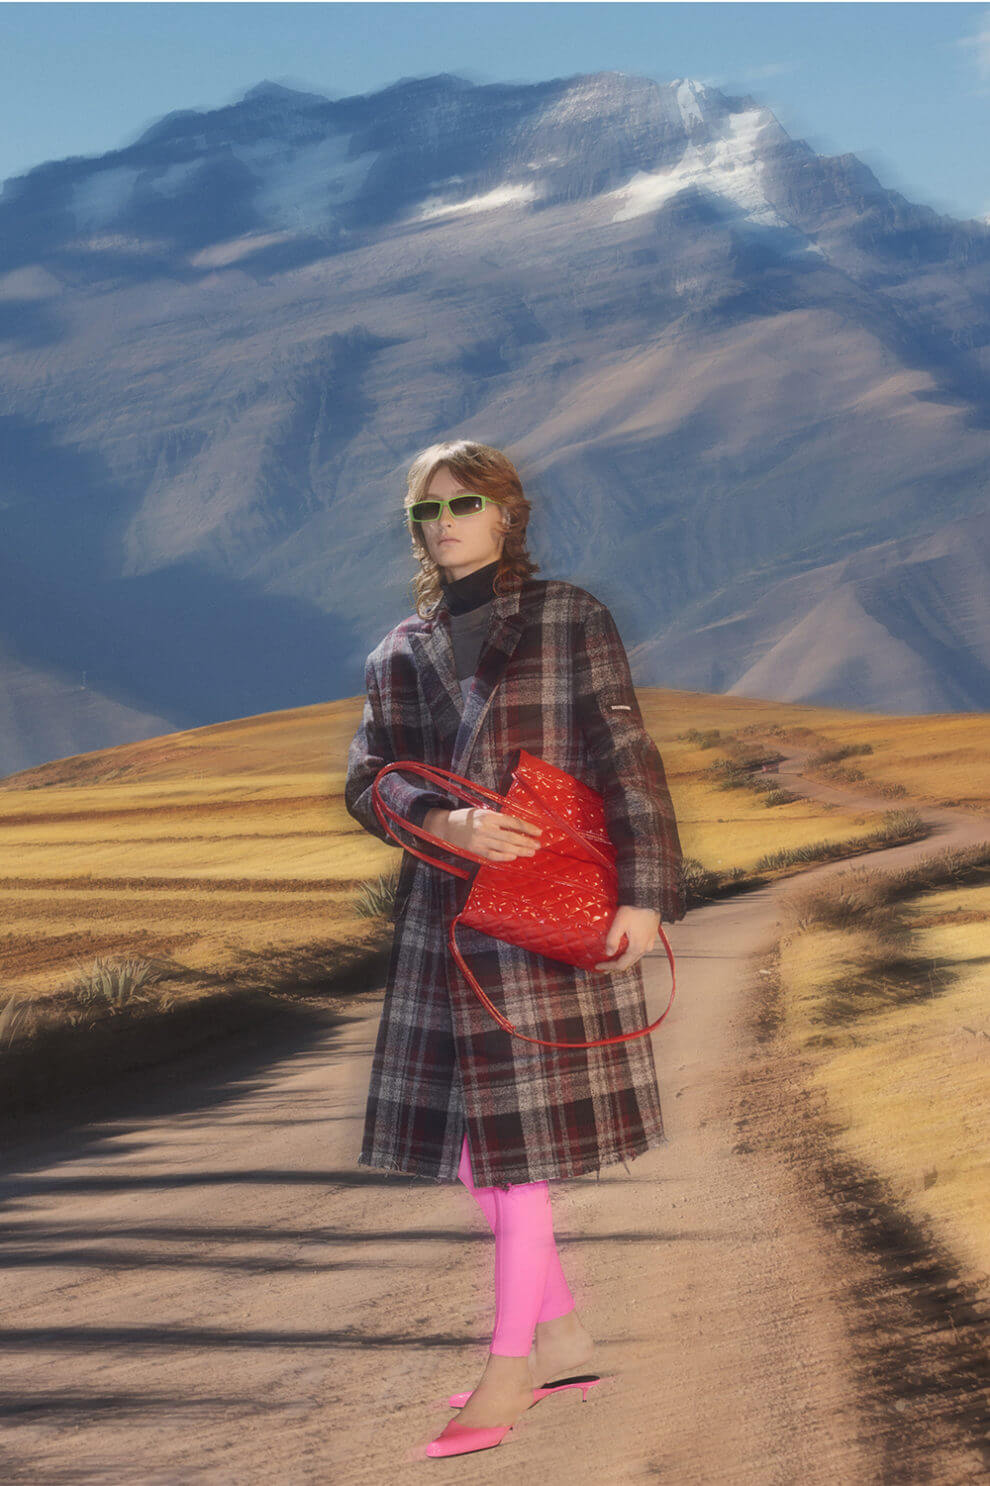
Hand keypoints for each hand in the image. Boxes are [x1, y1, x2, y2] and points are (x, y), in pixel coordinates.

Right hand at [426, 806, 543, 861]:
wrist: (445, 826)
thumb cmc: (466, 818)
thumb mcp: (482, 812)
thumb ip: (498, 819)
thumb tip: (519, 827)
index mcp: (488, 816)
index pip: (513, 822)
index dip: (527, 827)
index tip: (539, 832)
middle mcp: (485, 828)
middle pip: (511, 836)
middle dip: (527, 841)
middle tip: (538, 845)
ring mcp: (480, 840)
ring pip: (504, 847)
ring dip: (520, 850)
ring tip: (531, 852)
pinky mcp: (475, 850)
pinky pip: (493, 855)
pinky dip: (504, 857)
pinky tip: (514, 857)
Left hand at [594, 905, 659, 972]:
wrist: (649, 899)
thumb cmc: (634, 910)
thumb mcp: (619, 923)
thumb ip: (612, 939)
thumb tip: (608, 953)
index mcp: (637, 948)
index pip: (621, 964)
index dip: (609, 967)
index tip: (598, 966)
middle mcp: (645, 948)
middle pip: (628, 963)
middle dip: (615, 965)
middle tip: (603, 965)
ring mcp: (649, 943)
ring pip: (634, 957)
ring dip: (622, 959)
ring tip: (611, 958)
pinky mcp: (651, 937)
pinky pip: (639, 950)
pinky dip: (629, 953)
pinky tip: (623, 948)